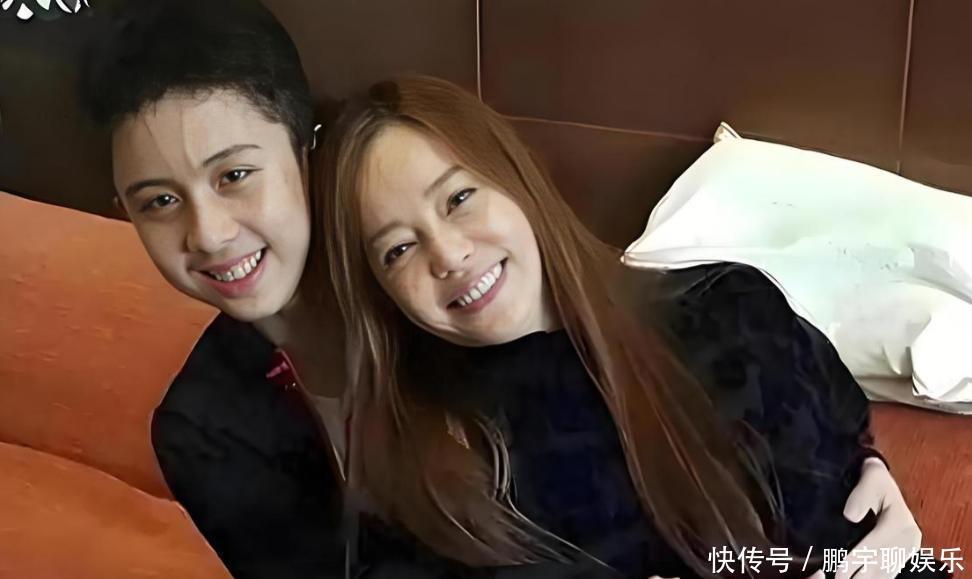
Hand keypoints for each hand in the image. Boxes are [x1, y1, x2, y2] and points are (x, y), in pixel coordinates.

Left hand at [836, 457, 921, 578]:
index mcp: (901, 522)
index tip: (838, 573)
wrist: (885, 483)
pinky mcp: (905, 555)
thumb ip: (861, 494)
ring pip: (886, 573)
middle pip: (881, 564)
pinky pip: (889, 573)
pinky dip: (875, 578)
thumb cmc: (875, 481)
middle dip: (859, 576)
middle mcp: (909, 539)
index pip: (875, 546)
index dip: (855, 561)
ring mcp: (909, 549)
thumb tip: (850, 515)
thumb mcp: (871, 478)